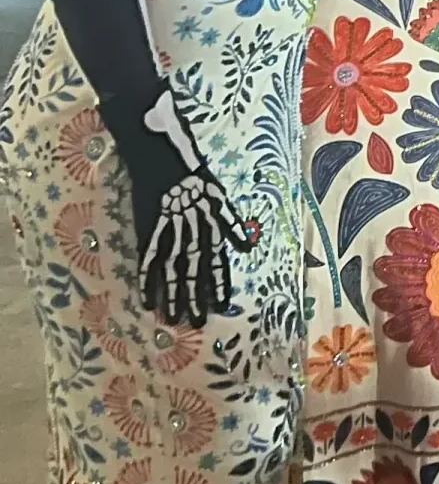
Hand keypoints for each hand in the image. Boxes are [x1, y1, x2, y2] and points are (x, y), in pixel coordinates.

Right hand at [137, 165, 246, 328]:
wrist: (166, 161)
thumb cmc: (197, 180)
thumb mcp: (223, 200)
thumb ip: (233, 225)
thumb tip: (248, 247)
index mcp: (211, 227)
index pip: (217, 261)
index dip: (220, 284)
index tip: (223, 306)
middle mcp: (192, 234)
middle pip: (194, 271)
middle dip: (196, 297)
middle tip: (198, 322)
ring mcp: (169, 233)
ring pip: (172, 270)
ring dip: (173, 296)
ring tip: (173, 319)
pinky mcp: (149, 230)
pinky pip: (148, 259)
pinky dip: (146, 280)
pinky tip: (146, 300)